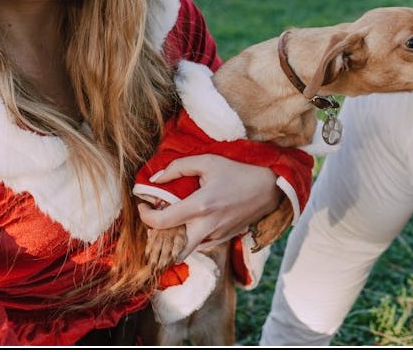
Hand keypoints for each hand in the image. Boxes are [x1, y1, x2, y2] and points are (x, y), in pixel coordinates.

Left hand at [137, 154, 281, 260]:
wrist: (269, 188)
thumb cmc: (239, 172)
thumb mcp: (208, 161)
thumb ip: (178, 167)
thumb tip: (155, 178)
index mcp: (200, 207)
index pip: (160, 222)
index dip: (145, 215)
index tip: (143, 205)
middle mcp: (207, 227)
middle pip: (171, 251)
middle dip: (158, 240)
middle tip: (157, 222)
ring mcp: (216, 237)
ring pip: (186, 250)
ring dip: (174, 240)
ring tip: (173, 222)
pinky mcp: (224, 240)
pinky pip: (200, 245)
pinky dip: (190, 238)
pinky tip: (192, 222)